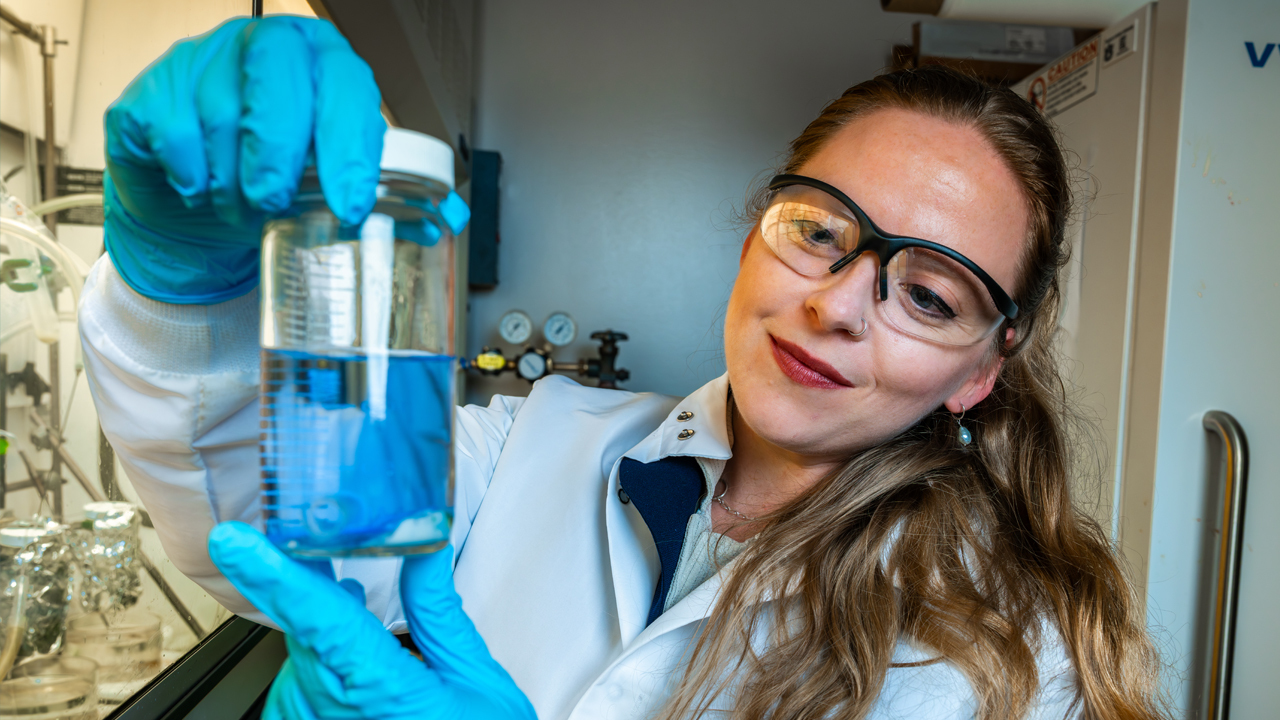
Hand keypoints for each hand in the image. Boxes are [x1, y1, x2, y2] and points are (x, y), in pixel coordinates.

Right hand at [103, 17, 384, 303]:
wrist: (196, 205)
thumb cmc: (273, 183)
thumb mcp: (332, 189)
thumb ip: (387, 198)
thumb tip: (441, 218)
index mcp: (322, 61)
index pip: (345, 85)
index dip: (348, 146)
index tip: (349, 203)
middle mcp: (265, 47)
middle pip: (276, 77)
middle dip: (279, 152)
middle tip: (275, 203)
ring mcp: (202, 60)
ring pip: (219, 111)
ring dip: (232, 181)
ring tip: (242, 210)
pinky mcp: (151, 92)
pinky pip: (169, 130)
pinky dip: (190, 174)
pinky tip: (200, 191)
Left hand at [208, 523, 536, 719]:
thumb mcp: (472, 675)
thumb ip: (436, 608)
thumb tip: (424, 545)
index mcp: (384, 689)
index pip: (320, 620)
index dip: (275, 576)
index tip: (237, 543)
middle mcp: (337, 711)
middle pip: (304, 629)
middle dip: (309, 583)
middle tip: (317, 537)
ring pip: (298, 655)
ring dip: (320, 628)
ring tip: (355, 608)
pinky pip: (294, 688)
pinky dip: (315, 662)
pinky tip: (339, 652)